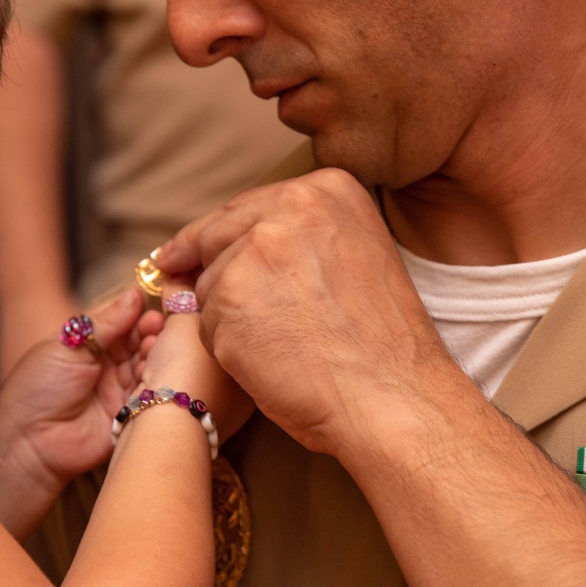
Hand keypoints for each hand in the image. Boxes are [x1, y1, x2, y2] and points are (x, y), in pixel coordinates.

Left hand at [0, 288, 159, 508]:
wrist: (29, 442)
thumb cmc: (38, 389)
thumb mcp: (68, 346)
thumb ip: (104, 323)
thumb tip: (134, 294)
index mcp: (90, 343)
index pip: (123, 321)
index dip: (139, 313)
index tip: (153, 306)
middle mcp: (109, 365)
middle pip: (140, 342)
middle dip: (151, 332)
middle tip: (157, 327)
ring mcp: (120, 389)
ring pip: (149, 365)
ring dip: (155, 355)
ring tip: (154, 348)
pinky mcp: (131, 414)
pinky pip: (151, 394)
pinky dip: (157, 381)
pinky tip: (156, 372)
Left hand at [155, 170, 469, 464]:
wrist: (392, 397)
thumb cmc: (380, 343)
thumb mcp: (357, 254)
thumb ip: (301, 236)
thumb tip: (233, 241)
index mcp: (326, 189)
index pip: (247, 207)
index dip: (223, 237)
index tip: (192, 248)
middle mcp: (290, 206)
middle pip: (215, 235)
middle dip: (208, 268)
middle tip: (204, 295)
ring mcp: (257, 250)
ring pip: (209, 282)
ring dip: (226, 315)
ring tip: (280, 345)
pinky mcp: (230, 296)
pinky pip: (205, 321)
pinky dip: (225, 347)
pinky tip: (267, 363)